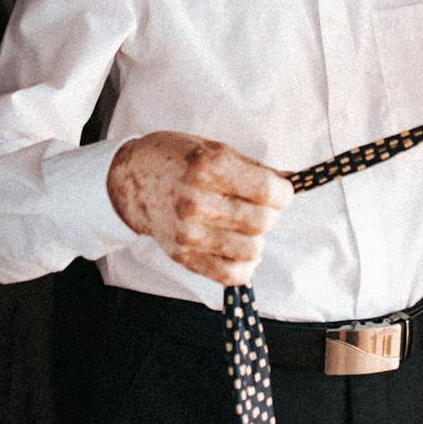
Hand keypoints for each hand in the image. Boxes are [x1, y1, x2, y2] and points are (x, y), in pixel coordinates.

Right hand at [107, 131, 294, 285]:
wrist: (130, 179)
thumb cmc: (175, 158)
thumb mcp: (215, 148)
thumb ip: (253, 168)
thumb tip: (292, 181)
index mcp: (208, 168)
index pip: (268, 192)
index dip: (283, 193)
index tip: (280, 191)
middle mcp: (197, 202)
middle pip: (262, 222)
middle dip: (270, 214)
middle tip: (258, 206)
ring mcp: (189, 233)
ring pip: (251, 250)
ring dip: (256, 238)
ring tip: (244, 225)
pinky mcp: (183, 256)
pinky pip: (228, 274)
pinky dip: (244, 266)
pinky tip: (240, 250)